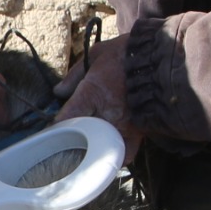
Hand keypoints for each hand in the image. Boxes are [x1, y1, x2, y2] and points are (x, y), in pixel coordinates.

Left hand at [53, 41, 145, 159]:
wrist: (160, 55)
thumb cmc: (127, 52)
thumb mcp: (97, 54)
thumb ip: (76, 74)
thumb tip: (58, 91)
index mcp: (93, 92)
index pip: (68, 116)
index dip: (56, 126)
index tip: (50, 132)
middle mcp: (107, 112)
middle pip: (83, 137)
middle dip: (72, 143)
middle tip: (65, 145)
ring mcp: (124, 124)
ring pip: (102, 148)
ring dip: (93, 151)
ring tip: (86, 153)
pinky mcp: (139, 131)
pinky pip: (127, 153)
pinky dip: (116, 157)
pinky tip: (109, 155)